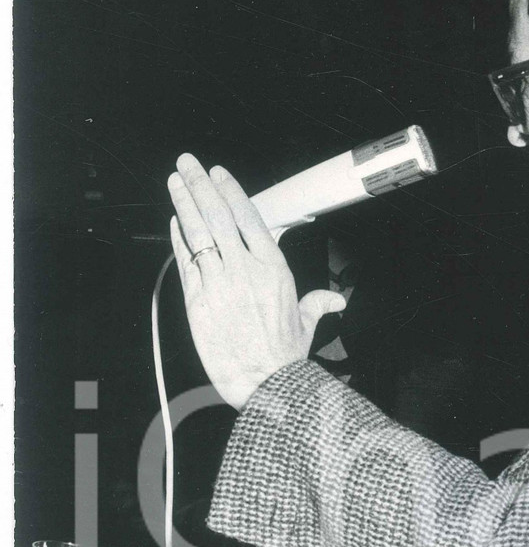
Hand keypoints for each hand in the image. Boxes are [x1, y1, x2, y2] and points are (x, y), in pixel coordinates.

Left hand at [167, 153, 344, 408]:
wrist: (264, 383)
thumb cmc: (285, 356)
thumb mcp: (306, 324)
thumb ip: (317, 304)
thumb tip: (336, 301)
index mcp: (272, 268)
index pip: (248, 218)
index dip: (231, 192)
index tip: (219, 174)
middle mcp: (244, 269)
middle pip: (218, 217)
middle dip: (201, 186)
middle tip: (188, 163)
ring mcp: (218, 283)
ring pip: (197, 233)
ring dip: (184, 204)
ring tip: (175, 181)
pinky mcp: (197, 301)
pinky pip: (186, 261)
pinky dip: (178, 239)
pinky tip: (174, 223)